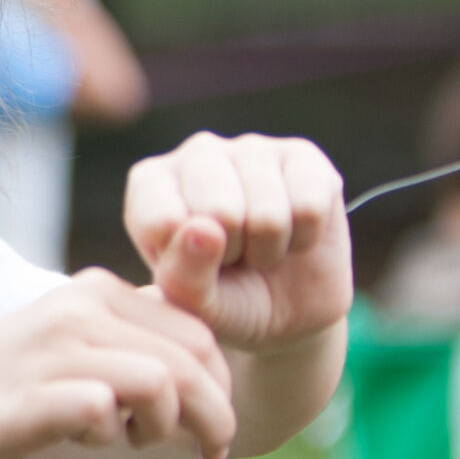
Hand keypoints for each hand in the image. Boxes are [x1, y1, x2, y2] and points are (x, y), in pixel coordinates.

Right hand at [0, 268, 236, 458]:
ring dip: (163, 426)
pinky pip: (101, 410)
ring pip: (158, 382)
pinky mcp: (30, 397)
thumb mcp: (75, 343)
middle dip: (213, 414)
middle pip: (190, 361)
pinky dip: (109, 434)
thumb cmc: (6, 381)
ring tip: (134, 441)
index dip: (220, 386)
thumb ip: (129, 345)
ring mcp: (54, 352)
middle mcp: (81, 311)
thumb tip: (205, 379)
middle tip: (210, 453)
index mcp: (99, 294)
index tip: (214, 426)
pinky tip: (87, 440)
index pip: (197, 334)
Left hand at [123, 133, 350, 351]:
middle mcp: (197, 153)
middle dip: (232, 253)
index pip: (162, 221)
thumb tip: (203, 229)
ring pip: (268, 213)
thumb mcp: (194, 305)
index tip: (193, 266)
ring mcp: (251, 148)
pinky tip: (292, 235)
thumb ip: (183, 277)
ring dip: (268, 250)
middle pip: (219, 211)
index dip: (187, 262)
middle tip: (232, 260)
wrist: (284, 310)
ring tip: (259, 249)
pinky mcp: (304, 156)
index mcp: (150, 183)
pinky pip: (309, 208)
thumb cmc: (223, 301)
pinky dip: (304, 239)